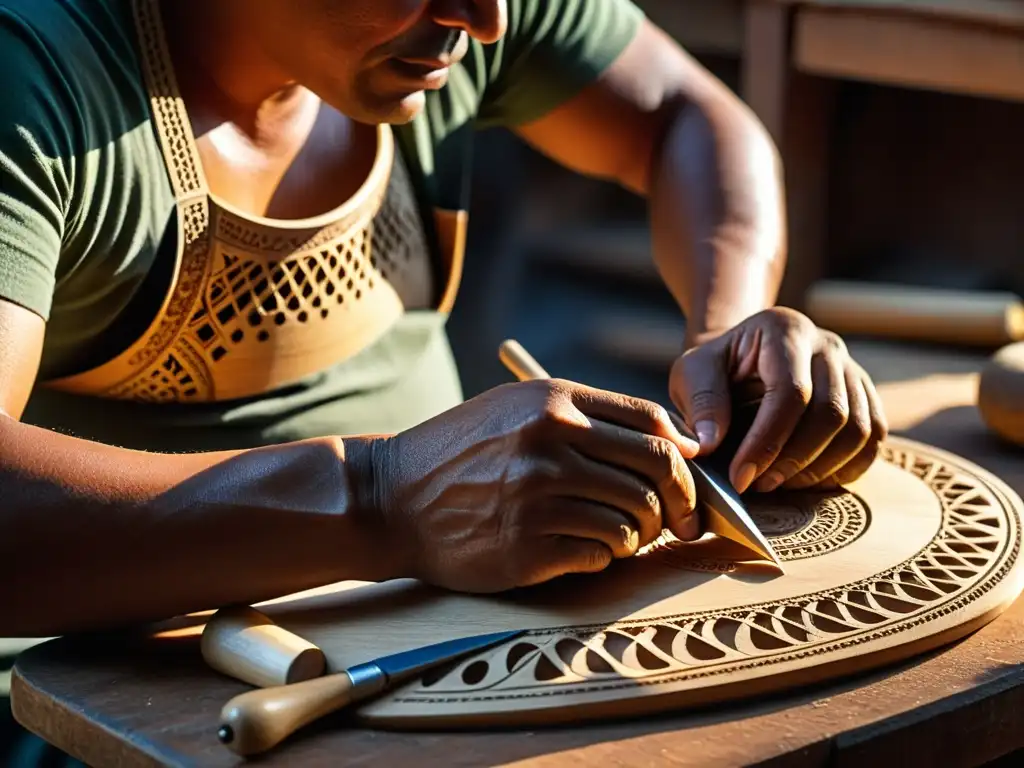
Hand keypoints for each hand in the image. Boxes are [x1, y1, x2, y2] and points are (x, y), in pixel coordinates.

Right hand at [371, 379, 699, 592]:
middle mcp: (550, 443)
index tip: (684, 479)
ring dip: (638, 535)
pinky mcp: (527, 548)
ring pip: (634, 520)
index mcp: (553, 402)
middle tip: (674, 520)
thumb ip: (588, 417)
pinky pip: (600, 555)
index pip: (653, 425)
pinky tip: (583, 549)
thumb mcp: (518, 408)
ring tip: (617, 534)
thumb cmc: (462, 451)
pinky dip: (604, 557)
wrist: (391, 497)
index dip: (682, 456)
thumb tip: (674, 444)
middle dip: (677, 502)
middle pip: (656, 472)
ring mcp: (538, 497)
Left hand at [670, 307, 887, 493]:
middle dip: (793, 460)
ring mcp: (853, 369)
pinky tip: (808, 480)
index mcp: (784, 330)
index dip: (768, 441)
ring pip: (858, 429)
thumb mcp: (692, 373)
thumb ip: (701, 402)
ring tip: (780, 484)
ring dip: (819, 469)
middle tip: (758, 486)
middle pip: (831, 412)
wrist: (742, 359)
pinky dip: (845, 468)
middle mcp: (827, 345)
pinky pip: (873, 438)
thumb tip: (709, 445)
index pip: (791, 392)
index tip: (740, 476)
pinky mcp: (865, 395)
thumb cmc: (716, 368)